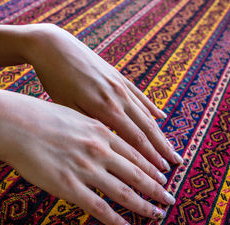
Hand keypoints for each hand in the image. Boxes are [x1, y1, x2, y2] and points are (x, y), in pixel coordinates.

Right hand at [0, 89, 175, 224]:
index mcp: (101, 131)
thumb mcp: (75, 115)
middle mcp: (99, 149)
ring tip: (158, 214)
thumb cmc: (40, 116)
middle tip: (170, 198)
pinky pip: (99, 208)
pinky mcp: (69, 186)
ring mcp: (86, 169)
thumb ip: (94, 128)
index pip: (136, 152)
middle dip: (157, 188)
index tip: (164, 176)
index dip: (152, 166)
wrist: (11, 122)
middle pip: (137, 173)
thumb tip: (106, 136)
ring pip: (124, 192)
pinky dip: (117, 221)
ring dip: (145, 205)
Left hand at [22, 24, 182, 170]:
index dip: (150, 157)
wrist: (53, 46)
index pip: (135, 139)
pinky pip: (140, 95)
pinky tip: (161, 116)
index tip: (162, 172)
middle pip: (147, 128)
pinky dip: (151, 108)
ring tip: (171, 148)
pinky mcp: (118, 76)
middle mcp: (119, 97)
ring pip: (146, 114)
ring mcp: (121, 85)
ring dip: (160, 133)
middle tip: (176, 164)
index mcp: (106, 108)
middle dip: (162, 149)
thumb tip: (110, 147)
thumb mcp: (68, 108)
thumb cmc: (55, 80)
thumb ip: (91, 126)